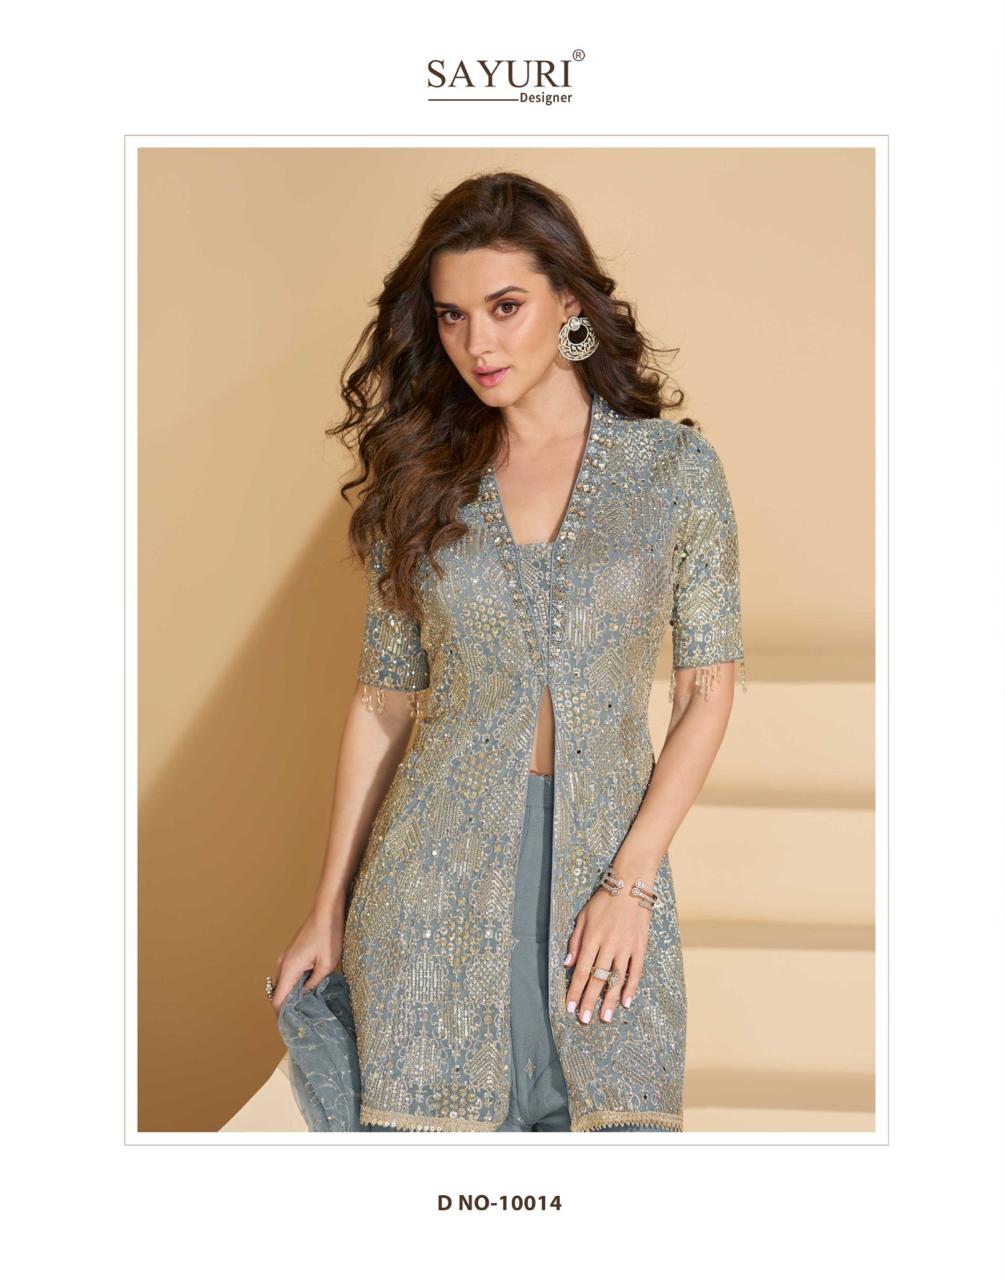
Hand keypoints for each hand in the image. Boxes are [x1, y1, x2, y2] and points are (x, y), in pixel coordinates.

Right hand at [270, 900, 345, 1016]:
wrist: (327, 910)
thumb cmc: (329, 935)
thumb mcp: (327, 965)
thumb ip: (313, 984)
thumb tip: (305, 999)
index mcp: (289, 968)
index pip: (277, 999)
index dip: (281, 1016)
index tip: (290, 1027)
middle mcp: (283, 963)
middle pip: (278, 992)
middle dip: (287, 1007)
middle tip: (302, 1020)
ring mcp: (286, 956)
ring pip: (284, 983)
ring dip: (292, 994)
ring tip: (307, 1006)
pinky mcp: (292, 952)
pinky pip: (289, 973)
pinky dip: (295, 983)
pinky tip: (309, 987)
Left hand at [563, 884, 651, 1023]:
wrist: (631, 886)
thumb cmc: (603, 902)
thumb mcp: (582, 917)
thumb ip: (575, 942)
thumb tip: (567, 965)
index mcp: (591, 939)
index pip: (581, 971)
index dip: (575, 991)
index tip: (570, 1007)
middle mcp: (608, 946)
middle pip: (597, 979)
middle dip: (589, 1001)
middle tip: (584, 1020)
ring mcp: (625, 947)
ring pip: (616, 979)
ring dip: (609, 1000)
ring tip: (605, 1018)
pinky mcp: (640, 947)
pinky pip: (636, 971)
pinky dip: (631, 988)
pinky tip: (626, 1002)